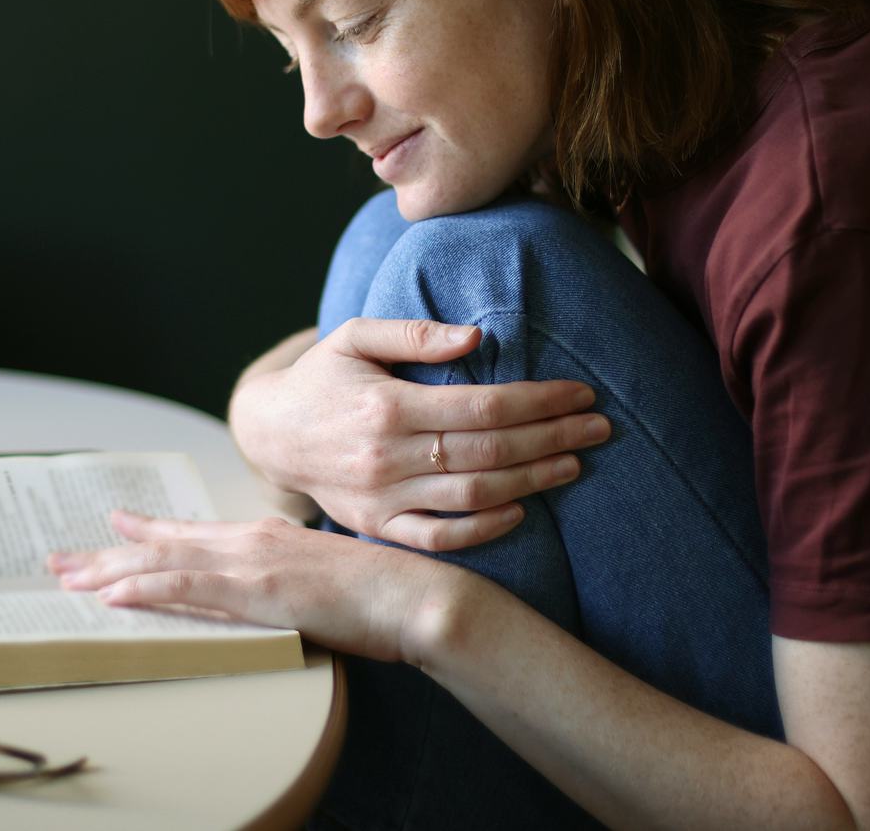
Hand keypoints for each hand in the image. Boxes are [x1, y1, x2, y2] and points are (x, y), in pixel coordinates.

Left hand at [49, 511, 472, 665]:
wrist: (416, 595)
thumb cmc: (379, 594)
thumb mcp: (320, 578)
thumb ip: (285, 578)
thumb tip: (264, 592)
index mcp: (265, 537)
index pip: (191, 535)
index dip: (145, 533)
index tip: (110, 528)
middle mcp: (250, 541)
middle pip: (164, 547)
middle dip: (107, 554)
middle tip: (58, 561)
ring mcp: (252, 563)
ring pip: (164, 564)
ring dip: (111, 570)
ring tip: (68, 578)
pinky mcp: (259, 590)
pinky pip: (190, 589)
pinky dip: (148, 588)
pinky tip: (114, 593)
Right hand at [229, 318, 609, 550]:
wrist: (269, 434)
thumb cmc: (322, 377)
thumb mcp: (355, 336)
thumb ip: (415, 332)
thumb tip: (477, 337)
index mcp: (386, 405)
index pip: (482, 406)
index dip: (538, 401)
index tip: (581, 393)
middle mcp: (386, 456)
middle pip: (488, 452)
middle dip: (552, 438)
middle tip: (599, 427)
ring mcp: (381, 497)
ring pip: (472, 496)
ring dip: (532, 482)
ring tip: (574, 463)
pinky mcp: (376, 525)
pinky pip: (437, 538)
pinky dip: (482, 529)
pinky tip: (519, 510)